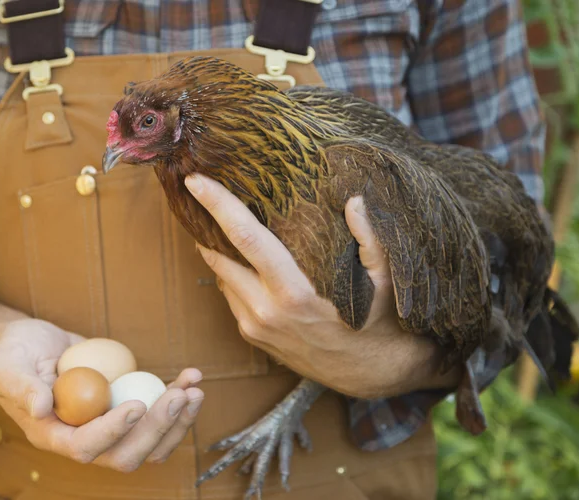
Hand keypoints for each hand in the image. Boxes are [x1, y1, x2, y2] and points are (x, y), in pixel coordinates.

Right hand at [0, 319, 203, 469]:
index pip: (85, 447)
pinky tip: (191, 376)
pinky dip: (177, 398)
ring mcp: (109, 425)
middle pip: (127, 453)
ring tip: (194, 389)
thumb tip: (42, 407)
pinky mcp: (126, 406)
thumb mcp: (8, 366)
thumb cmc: (14, 353)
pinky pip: (157, 413)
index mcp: (54, 436)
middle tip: (180, 397)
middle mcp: (85, 438)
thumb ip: (20, 386)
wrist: (31, 343)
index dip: (113, 433)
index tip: (137, 406)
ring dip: (177, 420)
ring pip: (150, 441)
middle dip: (158, 429)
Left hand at [184, 174, 456, 397]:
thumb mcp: (385, 280)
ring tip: (214, 218)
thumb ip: (369, 238)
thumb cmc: (378, 323)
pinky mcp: (251, 336)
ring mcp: (254, 326)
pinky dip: (229, 272)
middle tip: (197, 191)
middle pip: (217, 254)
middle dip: (203, 222)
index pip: (245, 237)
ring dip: (214, 247)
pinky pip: (230, 294)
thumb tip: (354, 200)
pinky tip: (238, 255)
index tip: (194, 181)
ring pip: (221, 275)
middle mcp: (265, 310)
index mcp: (294, 292)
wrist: (370, 375)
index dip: (218, 205)